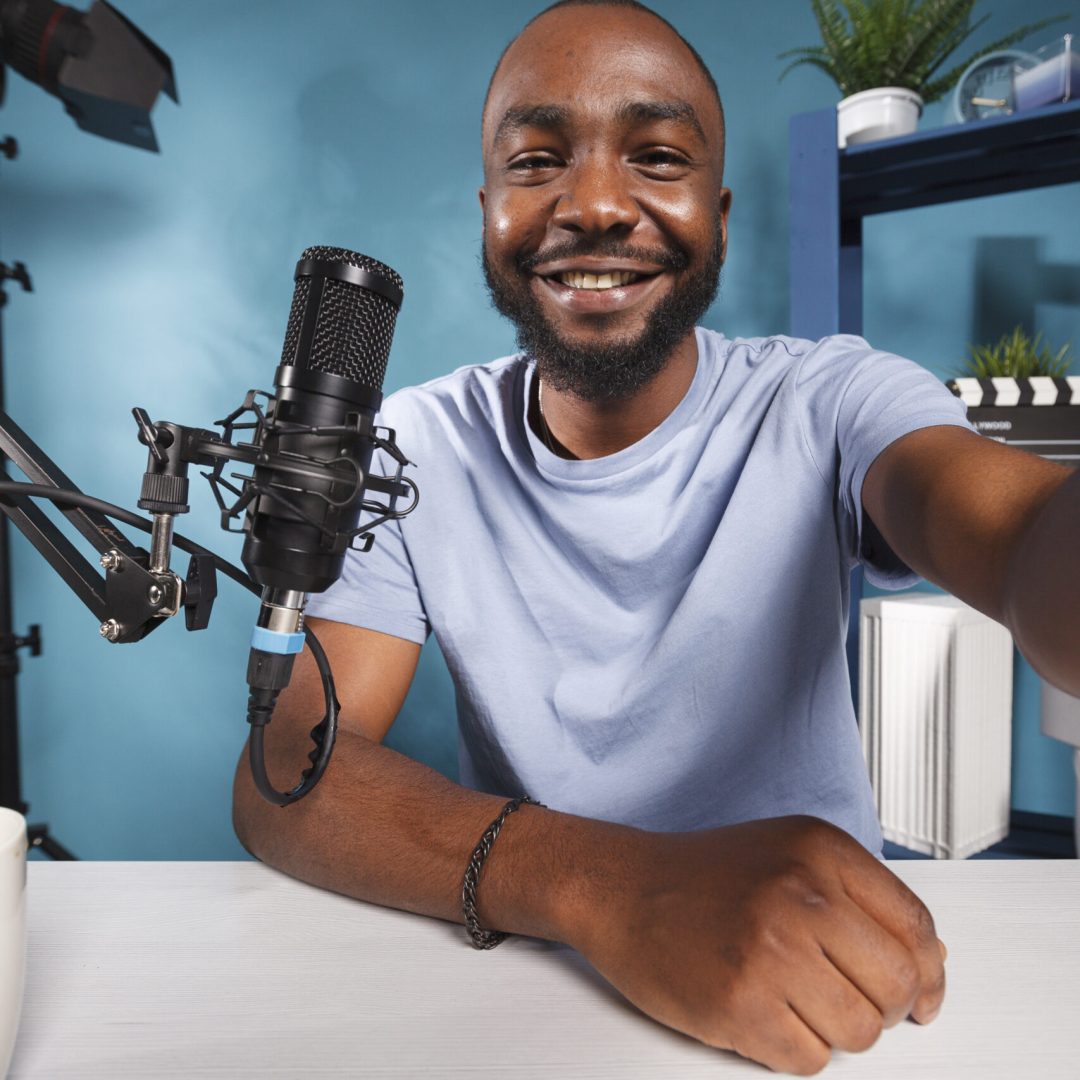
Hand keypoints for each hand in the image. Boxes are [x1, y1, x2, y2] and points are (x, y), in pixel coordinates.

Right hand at [573, 815, 946, 1074]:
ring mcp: (770, 950)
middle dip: (880, 1005)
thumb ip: (861, 897)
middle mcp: (801, 893)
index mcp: (819, 849)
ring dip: (835, 1028)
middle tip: (841, 996)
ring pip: (861, 1031)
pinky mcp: (741, 1004)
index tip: (921, 996)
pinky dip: (794, 1048)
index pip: (916, 928)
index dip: (928, 974)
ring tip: (791, 998)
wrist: (621, 889)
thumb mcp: (788, 854)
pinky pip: (811, 1059)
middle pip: (896, 986)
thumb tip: (932, 963)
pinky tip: (762, 1011)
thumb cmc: (704, 875)